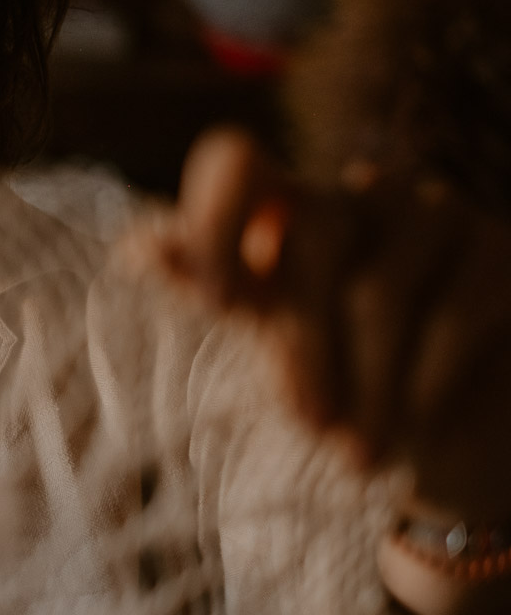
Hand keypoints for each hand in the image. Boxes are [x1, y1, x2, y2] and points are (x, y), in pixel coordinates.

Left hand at [157, 129, 510, 614]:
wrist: (439, 442)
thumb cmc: (333, 384)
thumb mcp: (262, 336)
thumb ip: (209, 284)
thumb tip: (140, 246)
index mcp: (281, 208)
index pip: (235, 162)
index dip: (220, 217)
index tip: (215, 302)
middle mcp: (354, 193)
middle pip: (316, 234)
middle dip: (305, 341)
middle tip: (306, 422)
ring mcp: (431, 212)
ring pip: (381, 287)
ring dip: (368, 381)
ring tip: (358, 452)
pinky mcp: (496, 250)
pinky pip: (456, 310)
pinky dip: (425, 378)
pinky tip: (415, 425)